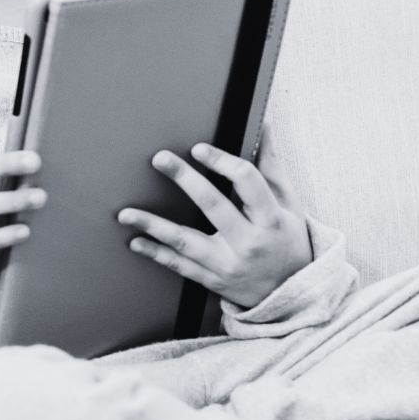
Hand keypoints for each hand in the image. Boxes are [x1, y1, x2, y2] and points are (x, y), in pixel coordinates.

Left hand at [117, 142, 311, 309]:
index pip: (247, 182)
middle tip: (160, 159)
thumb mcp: (288, 204)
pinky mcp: (213, 280)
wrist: (291, 294)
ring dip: (153, 226)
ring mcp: (228, 264)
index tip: (199, 148)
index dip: (223, 162)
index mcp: (271, 218)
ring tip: (126, 213)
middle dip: (184, 179)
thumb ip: (271, 165)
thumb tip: (263, 125)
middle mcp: (249, 242)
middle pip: (212, 205)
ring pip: (186, 241)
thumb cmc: (288, 240)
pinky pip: (179, 266)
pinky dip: (156, 253)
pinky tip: (135, 241)